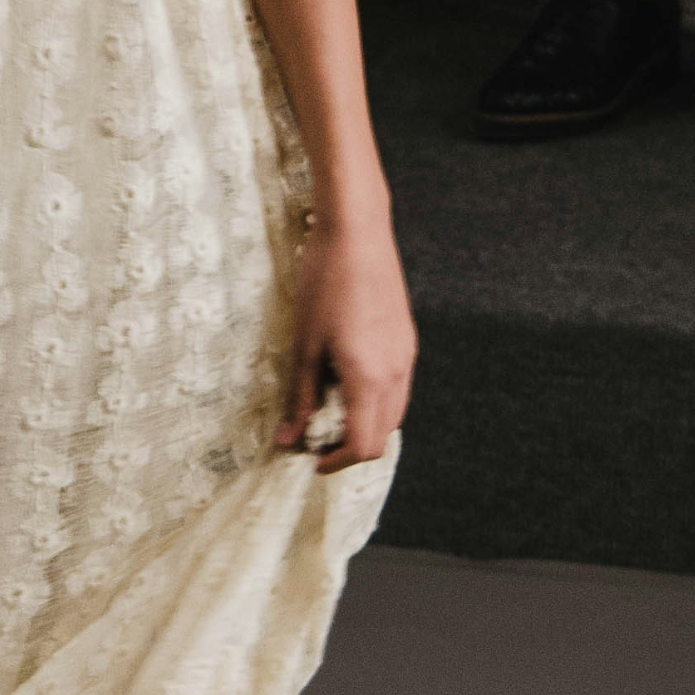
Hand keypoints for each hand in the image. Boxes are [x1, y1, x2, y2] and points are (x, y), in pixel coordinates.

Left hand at [272, 207, 414, 472]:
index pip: (364, 445)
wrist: (358, 231)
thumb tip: (287, 440)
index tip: (309, 458)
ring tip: (327, 408)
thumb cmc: (325, 282)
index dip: (336, 462)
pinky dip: (374, 400)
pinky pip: (396, 387)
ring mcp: (406, 356)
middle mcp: (397, 373)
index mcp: (370, 379)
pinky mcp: (406, 339)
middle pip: (383, 435)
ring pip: (392, 412)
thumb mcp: (304, 344)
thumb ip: (300, 396)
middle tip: (314, 437)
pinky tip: (345, 379)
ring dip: (363, 422)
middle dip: (349, 446)